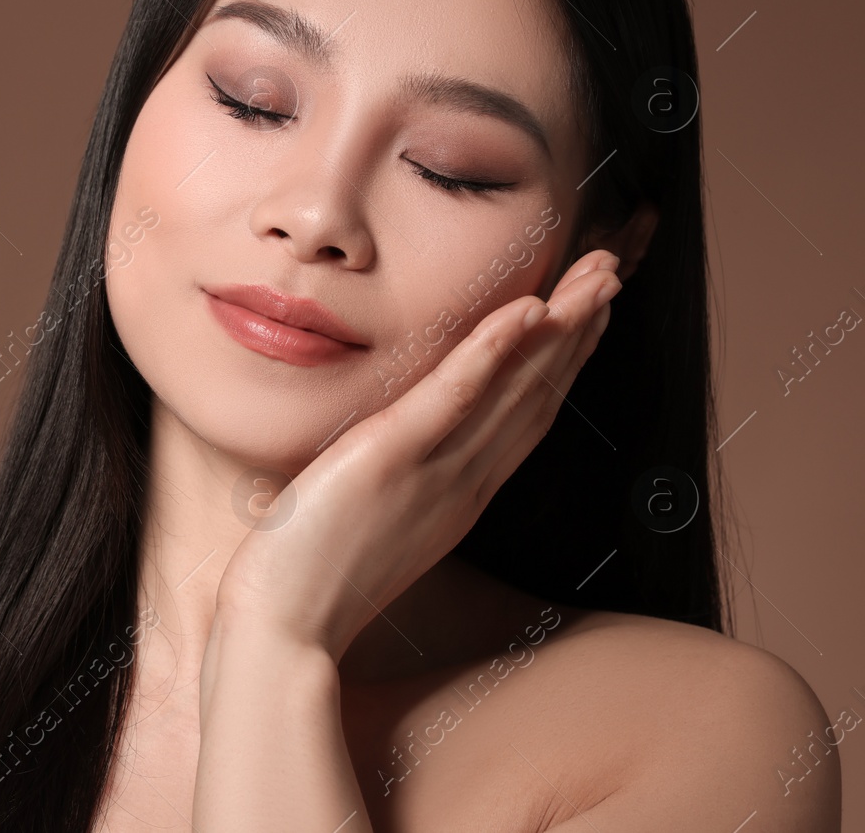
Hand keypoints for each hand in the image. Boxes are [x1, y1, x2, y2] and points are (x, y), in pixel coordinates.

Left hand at [209, 248, 621, 662]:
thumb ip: (396, 479)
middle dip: (580, 329)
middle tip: (612, 270)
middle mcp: (464, 480)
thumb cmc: (311, 576)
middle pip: (539, 392)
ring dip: (563, 325)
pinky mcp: (393, 457)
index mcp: (460, 492)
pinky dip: (493, 351)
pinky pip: (454, 396)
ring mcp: (436, 469)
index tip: (590, 312)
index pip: (526, 413)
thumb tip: (391, 444)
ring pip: (517, 387)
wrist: (283, 625)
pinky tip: (529, 309)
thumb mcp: (372, 516)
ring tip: (598, 272)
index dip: (564, 358)